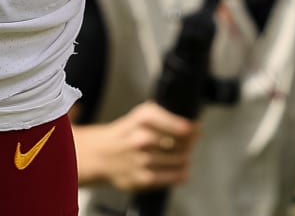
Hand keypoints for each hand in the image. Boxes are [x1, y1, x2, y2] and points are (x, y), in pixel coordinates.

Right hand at [76, 102, 200, 191]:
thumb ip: (165, 116)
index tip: (195, 129)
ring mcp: (143, 160)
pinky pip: (176, 177)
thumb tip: (191, 125)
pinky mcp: (144, 179)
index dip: (193, 129)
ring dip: (185, 157)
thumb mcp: (141, 115)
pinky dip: (182, 172)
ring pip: (182, 160)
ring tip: (180, 154)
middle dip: (189, 143)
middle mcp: (142, 138)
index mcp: (143, 118)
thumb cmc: (123, 134)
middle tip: (187, 142)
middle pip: (183, 143)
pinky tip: (178, 168)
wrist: (100, 155)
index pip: (181, 126)